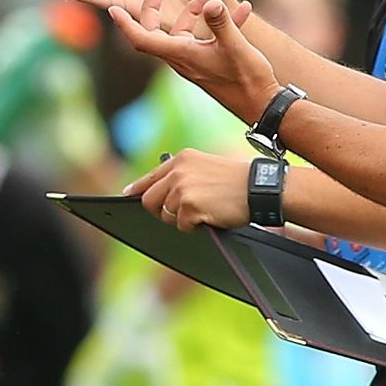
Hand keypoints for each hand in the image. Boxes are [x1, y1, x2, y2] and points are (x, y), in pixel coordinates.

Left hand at [107, 0, 277, 123]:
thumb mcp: (236, 47)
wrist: (265, 106)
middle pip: (155, 32)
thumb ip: (222, 23)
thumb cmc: (248, 80)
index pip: (143, 40)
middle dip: (153, 8)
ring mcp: (194, 61)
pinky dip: (217, 23)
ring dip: (195, 11)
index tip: (112, 8)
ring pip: (182, 31)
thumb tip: (210, 3)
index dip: (126, 24)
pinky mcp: (208, 62)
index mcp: (182, 55)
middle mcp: (183, 59)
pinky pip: (204, 38)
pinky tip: (242, 11)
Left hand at [125, 148, 254, 231]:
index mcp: (181, 159)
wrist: (258, 187)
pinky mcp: (190, 207)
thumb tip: (160, 191)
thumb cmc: (236, 180)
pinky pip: (182, 226)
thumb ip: (182, 174)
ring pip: (166, 215)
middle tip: (178, 215)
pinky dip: (195, 226)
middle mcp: (178, 171)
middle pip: (150, 201)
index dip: (137, 188)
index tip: (127, 194)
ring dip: (183, 219)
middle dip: (160, 211)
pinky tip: (211, 215)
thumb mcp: (205, 166)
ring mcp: (182, 189)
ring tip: (205, 209)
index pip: (150, 177)